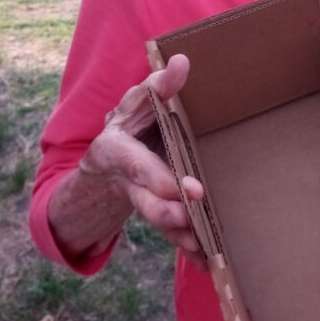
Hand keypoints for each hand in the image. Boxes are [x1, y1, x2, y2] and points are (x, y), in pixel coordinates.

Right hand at [82, 54, 207, 268]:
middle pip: (146, 201)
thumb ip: (159, 85)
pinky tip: (206, 260)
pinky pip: (169, 232)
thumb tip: (182, 61)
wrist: (113, 154)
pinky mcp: (156, 210)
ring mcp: (140, 198)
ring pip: (159, 220)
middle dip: (169, 212)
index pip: (137, 166)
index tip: (186, 189)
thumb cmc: (133, 120)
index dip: (158, 179)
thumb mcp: (140, 100)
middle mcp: (127, 179)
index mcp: (117, 149)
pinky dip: (186, 247)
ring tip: (203, 245)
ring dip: (179, 234)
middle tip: (193, 217)